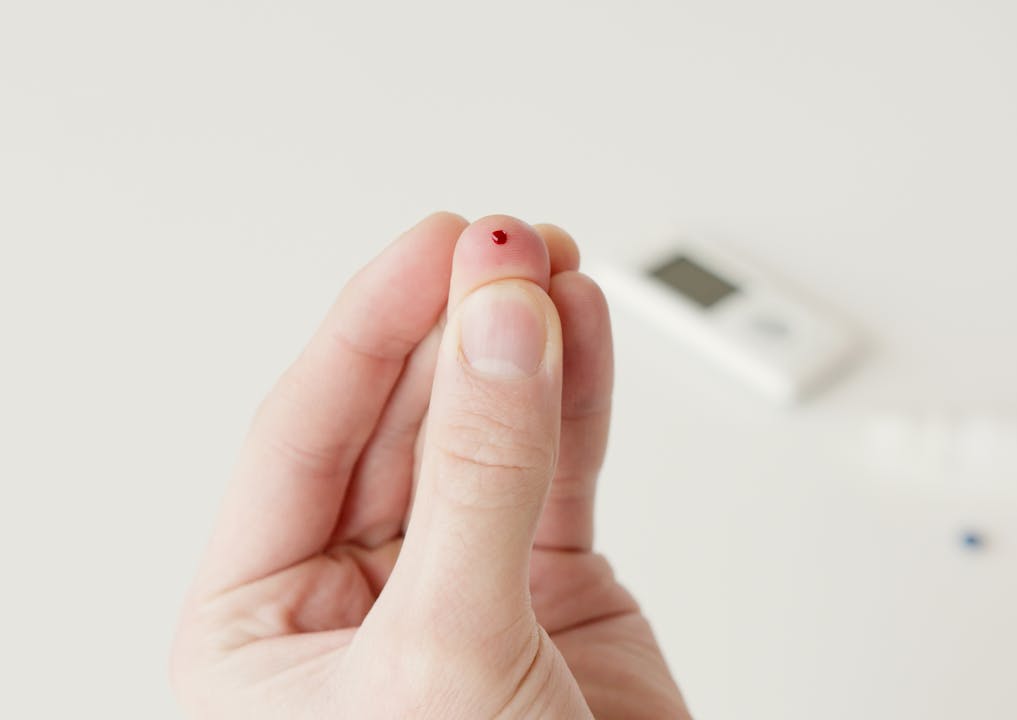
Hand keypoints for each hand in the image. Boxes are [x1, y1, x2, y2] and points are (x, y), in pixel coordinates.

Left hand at [171, 213, 689, 717]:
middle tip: (510, 251)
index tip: (442, 246)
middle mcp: (358, 592)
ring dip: (521, 346)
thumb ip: (476, 482)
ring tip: (553, 270)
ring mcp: (461, 581)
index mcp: (264, 620)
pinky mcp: (553, 588)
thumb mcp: (443, 653)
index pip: (304, 433)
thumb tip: (498, 333)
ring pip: (486, 431)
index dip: (373, 325)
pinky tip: (585, 329)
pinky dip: (582, 398)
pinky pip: (562, 469)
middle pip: (401, 415)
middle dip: (456, 324)